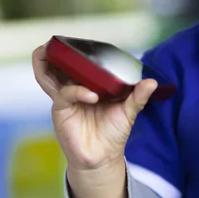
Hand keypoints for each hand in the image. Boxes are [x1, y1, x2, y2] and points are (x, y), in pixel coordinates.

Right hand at [32, 43, 157, 171]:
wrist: (103, 157)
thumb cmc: (113, 131)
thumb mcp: (129, 111)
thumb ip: (138, 96)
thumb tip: (152, 82)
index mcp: (88, 84)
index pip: (80, 63)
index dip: (79, 50)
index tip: (84, 40)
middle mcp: (74, 87)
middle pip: (57, 66)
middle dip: (54, 53)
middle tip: (55, 41)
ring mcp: (66, 98)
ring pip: (49, 76)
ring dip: (46, 63)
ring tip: (48, 51)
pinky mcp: (61, 111)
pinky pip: (65, 94)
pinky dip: (78, 91)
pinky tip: (92, 95)